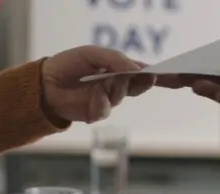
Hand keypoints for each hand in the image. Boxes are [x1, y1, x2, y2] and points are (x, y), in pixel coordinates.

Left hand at [41, 46, 158, 123]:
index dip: (160, 74)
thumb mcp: (92, 54)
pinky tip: (91, 95)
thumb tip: (135, 68)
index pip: (143, 71)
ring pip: (122, 94)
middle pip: (139, 84)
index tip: (174, 74)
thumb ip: (115, 59)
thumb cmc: (68, 65)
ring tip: (100, 81)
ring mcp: (108, 99)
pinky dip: (99, 100)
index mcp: (118, 68)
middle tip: (150, 76)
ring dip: (114, 87)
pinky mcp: (98, 112)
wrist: (45, 84)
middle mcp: (117, 84)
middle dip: (144, 80)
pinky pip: (106, 107)